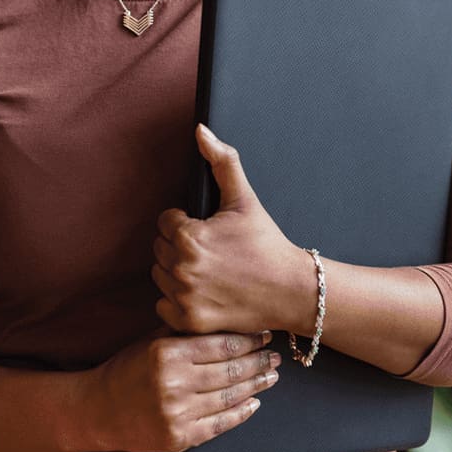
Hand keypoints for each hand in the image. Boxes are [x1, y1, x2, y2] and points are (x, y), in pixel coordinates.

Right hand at [80, 327, 282, 451]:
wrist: (98, 410)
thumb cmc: (127, 370)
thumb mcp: (151, 342)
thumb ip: (184, 332)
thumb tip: (226, 316)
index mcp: (167, 354)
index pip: (220, 345)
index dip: (248, 340)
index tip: (264, 334)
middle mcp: (174, 384)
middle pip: (230, 371)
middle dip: (258, 362)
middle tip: (275, 356)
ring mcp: (177, 414)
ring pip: (229, 397)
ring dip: (255, 386)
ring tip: (271, 376)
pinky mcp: (179, 438)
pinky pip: (219, 425)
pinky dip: (240, 413)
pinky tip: (254, 403)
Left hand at [153, 124, 307, 336]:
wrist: (291, 290)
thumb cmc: (266, 243)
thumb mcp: (244, 199)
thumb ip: (221, 161)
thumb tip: (201, 131)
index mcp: (188, 235)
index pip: (165, 222)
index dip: (187, 223)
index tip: (211, 232)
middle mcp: (181, 267)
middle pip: (160, 249)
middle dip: (181, 247)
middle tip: (212, 252)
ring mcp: (183, 296)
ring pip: (160, 276)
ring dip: (177, 273)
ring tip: (209, 271)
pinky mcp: (188, 321)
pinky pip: (162, 306)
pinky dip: (178, 302)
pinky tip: (204, 293)